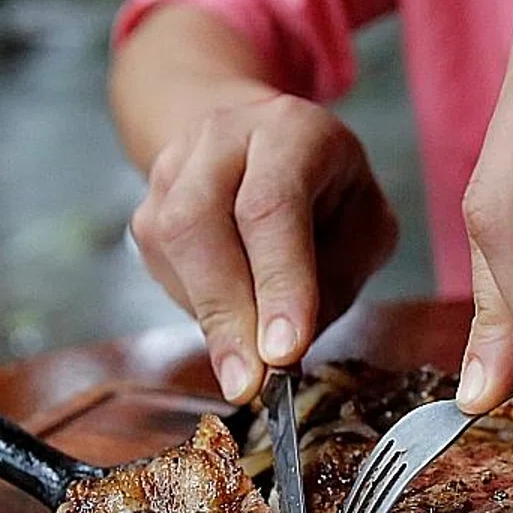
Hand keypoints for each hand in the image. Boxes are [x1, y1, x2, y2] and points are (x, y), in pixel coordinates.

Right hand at [130, 93, 397, 402]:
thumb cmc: (328, 194)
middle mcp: (223, 136)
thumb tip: (284, 350)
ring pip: (171, 244)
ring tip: (244, 368)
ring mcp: (175, 167)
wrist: (261, 145)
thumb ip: (335, 279)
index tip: (284, 351)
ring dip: (208, 318)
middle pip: (202, 223)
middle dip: (229, 313)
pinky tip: (232, 321)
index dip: (278, 282)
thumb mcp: (364, 226)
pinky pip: (162, 267)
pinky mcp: (148, 206)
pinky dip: (198, 308)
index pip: (273, 206)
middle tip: (251, 382)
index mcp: (292, 130)